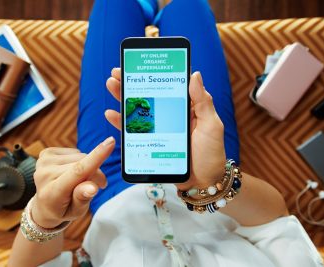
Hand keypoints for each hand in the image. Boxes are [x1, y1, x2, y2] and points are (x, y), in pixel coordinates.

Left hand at [31, 137, 114, 227]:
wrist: (44, 206)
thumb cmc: (63, 209)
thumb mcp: (76, 211)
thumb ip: (83, 198)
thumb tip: (93, 187)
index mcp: (52, 193)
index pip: (78, 172)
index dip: (96, 157)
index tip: (110, 142)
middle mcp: (44, 175)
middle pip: (83, 164)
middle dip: (96, 173)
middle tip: (97, 185)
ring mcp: (43, 162)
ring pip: (80, 156)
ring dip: (87, 167)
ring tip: (82, 180)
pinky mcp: (46, 153)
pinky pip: (74, 152)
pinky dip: (78, 161)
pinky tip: (71, 171)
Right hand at [105, 69, 225, 189]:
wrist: (203, 182)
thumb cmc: (211, 153)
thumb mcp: (211, 125)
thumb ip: (202, 101)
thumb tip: (194, 74)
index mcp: (185, 107)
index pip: (166, 85)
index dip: (153, 73)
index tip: (140, 63)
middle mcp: (169, 115)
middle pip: (148, 95)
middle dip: (131, 82)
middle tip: (117, 72)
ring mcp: (158, 129)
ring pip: (138, 110)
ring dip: (123, 97)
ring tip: (111, 85)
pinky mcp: (151, 142)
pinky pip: (134, 131)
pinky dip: (121, 122)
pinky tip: (112, 113)